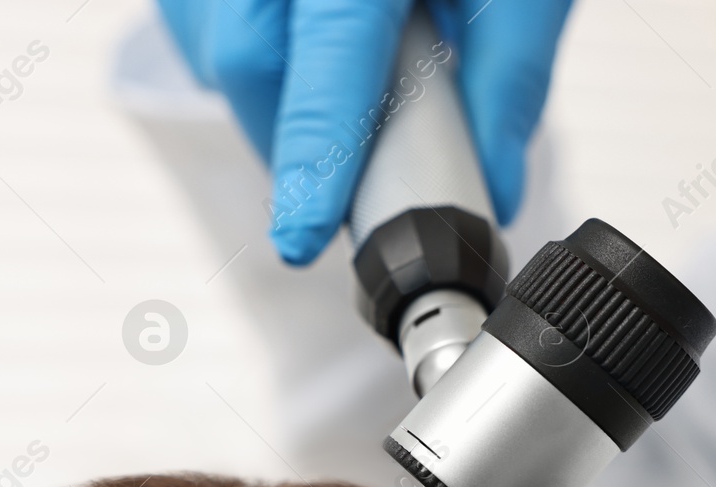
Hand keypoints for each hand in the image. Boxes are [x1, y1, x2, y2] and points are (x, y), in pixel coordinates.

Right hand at [155, 0, 572, 263]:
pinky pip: (204, 23)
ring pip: (220, 48)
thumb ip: (511, 70)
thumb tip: (492, 185)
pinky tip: (307, 45)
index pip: (324, 55)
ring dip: (278, 100)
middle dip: (297, 142)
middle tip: (350, 179)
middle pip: (250, 59)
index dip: (312, 153)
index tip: (300, 235)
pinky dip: (257, 61)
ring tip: (344, 83)